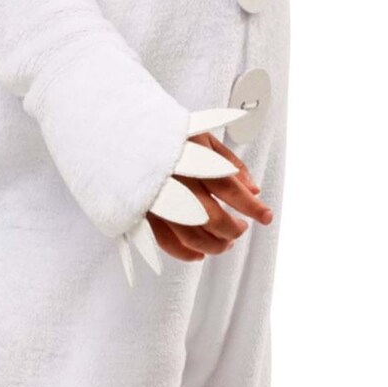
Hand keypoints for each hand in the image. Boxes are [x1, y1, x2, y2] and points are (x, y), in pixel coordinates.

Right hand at [148, 131, 270, 261]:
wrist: (121, 133)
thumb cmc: (164, 133)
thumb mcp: (201, 136)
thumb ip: (230, 162)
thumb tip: (253, 189)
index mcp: (192, 161)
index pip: (231, 189)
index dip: (252, 207)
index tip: (266, 216)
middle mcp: (176, 183)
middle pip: (213, 218)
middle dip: (234, 229)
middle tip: (241, 228)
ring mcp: (158, 201)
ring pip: (192, 236)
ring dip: (215, 245)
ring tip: (226, 242)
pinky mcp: (143, 212)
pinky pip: (166, 242)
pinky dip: (186, 253)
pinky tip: (200, 252)